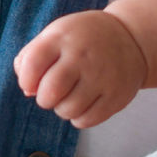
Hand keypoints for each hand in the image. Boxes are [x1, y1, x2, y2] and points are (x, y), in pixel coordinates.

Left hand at [14, 9, 149, 127]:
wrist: (130, 37)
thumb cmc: (84, 39)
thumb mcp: (56, 35)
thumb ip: (32, 57)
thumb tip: (28, 90)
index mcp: (62, 37)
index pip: (31, 67)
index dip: (26, 81)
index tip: (32, 82)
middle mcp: (82, 56)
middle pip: (49, 93)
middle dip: (44, 99)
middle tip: (51, 93)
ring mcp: (102, 77)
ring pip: (67, 111)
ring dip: (62, 109)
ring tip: (69, 97)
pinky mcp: (116, 96)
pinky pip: (86, 121)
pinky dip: (78, 118)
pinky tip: (83, 104)